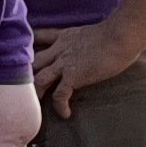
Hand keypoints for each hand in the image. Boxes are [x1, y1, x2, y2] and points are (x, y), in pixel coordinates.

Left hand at [31, 21, 145, 118]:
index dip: (31, 44)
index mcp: (65, 36)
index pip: (41, 36)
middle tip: (26, 86)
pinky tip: (65, 114)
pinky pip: (60, 95)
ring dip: (37, 92)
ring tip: (38, 104)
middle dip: (28, 74)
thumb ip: (90, 39)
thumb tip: (101, 45)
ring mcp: (64, 63)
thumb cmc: (118, 33)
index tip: (25, 53)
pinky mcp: (72, 77)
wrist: (120, 36)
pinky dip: (60, 106)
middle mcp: (60, 49)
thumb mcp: (95, 32)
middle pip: (34, 61)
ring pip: (39, 79)